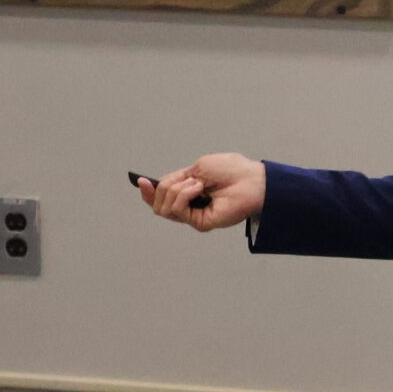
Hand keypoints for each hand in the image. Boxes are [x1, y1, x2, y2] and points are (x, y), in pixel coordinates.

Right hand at [139, 154, 265, 231]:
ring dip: (177, 189)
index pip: (161, 196)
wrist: (251, 180)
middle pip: (158, 203)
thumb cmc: (231, 170)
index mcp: (188, 191)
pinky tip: (199, 188)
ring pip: (163, 208)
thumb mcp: (197, 168)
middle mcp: (189, 205)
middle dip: (165, 187)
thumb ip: (176, 179)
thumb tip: (155, 185)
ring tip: (198, 183)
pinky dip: (184, 195)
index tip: (141, 181)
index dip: (148, 191)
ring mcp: (194, 215)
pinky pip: (177, 210)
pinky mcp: (199, 223)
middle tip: (188, 179)